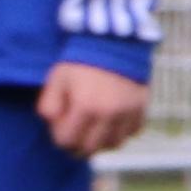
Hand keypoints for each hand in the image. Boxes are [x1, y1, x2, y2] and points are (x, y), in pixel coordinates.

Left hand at [34, 59, 148, 159]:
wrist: (114, 42)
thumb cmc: (80, 62)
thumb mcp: (56, 80)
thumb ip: (48, 107)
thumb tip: (55, 127)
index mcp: (85, 105)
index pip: (67, 141)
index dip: (59, 138)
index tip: (60, 127)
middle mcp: (109, 113)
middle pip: (90, 148)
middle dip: (77, 146)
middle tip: (74, 135)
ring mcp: (128, 112)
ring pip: (113, 144)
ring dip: (100, 142)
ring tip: (92, 130)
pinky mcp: (142, 107)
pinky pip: (132, 133)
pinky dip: (121, 132)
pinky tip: (111, 121)